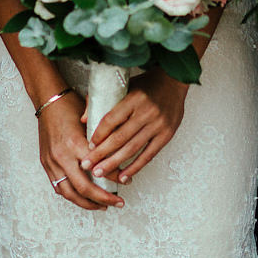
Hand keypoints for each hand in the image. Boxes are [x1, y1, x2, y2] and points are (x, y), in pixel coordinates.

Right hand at [38, 90, 121, 210]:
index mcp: (75, 142)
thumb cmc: (71, 105)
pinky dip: (72, 196)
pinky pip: (58, 187)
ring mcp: (51, 162)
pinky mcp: (46, 164)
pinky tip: (85, 199)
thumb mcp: (91, 118)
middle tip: (118, 203)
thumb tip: (122, 153)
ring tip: (103, 207)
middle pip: (84, 187)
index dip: (114, 177)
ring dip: (87, 203)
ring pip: (69, 193)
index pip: (98, 168)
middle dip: (103, 199)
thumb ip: (103, 137)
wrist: (47, 100)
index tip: (127, 181)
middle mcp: (61, 155)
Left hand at [81, 70, 186, 185]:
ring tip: (99, 172)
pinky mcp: (167, 135)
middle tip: (87, 164)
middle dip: (101, 154)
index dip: (99, 135)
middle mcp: (147, 112)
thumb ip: (103, 99)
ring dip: (114, 163)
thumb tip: (83, 118)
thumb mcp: (124, 85)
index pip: (111, 120)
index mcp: (134, 98)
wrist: (174, 81)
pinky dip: (135, 167)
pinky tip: (123, 176)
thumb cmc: (147, 84)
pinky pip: (148, 155)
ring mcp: (158, 125)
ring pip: (132, 149)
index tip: (89, 145)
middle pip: (120, 138)